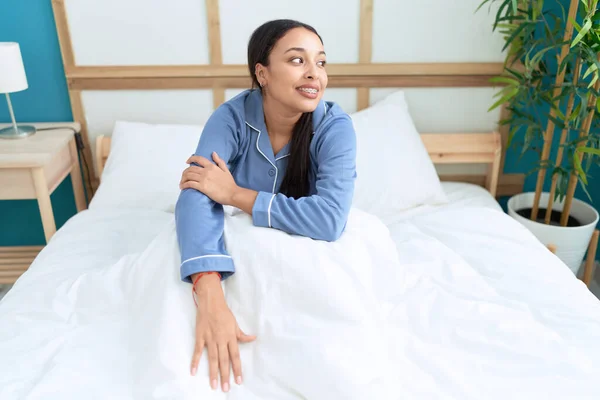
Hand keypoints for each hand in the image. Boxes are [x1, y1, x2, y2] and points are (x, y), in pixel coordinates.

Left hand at [180, 153, 237, 204]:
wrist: (232, 193)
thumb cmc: (230, 183)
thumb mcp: (226, 170)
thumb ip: (219, 161)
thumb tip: (213, 153)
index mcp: (211, 166)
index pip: (198, 159)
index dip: (191, 159)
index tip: (187, 162)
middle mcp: (206, 171)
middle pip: (190, 169)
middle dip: (185, 172)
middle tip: (184, 177)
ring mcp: (203, 179)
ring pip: (188, 176)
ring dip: (183, 179)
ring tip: (182, 183)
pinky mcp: (202, 187)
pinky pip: (189, 184)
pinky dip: (184, 185)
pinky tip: (183, 187)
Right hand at [190, 273, 255, 391]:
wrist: (211, 302)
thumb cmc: (224, 313)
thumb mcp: (235, 323)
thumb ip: (241, 334)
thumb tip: (252, 339)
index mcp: (230, 337)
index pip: (235, 356)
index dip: (237, 369)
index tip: (238, 381)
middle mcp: (221, 340)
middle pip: (223, 360)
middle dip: (225, 375)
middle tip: (226, 388)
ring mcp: (209, 339)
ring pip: (212, 358)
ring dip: (213, 372)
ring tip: (214, 385)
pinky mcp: (200, 336)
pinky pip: (197, 351)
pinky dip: (194, 361)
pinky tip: (193, 371)